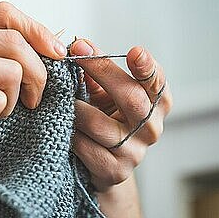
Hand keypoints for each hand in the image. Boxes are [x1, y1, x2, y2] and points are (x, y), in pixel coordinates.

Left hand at [70, 39, 171, 192]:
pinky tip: (61, 126)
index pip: (157, 82)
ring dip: (77, 109)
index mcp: (156, 103)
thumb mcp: (105, 92)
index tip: (135, 51)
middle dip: (102, 71)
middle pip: (131, 98)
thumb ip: (96, 72)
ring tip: (62, 99)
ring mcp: (134, 152)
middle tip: (77, 53)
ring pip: (101, 125)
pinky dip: (71, 135)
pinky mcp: (114, 171)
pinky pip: (86, 148)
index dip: (147, 68)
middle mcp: (151, 128)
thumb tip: (78, 46)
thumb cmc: (105, 118)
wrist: (104, 164)